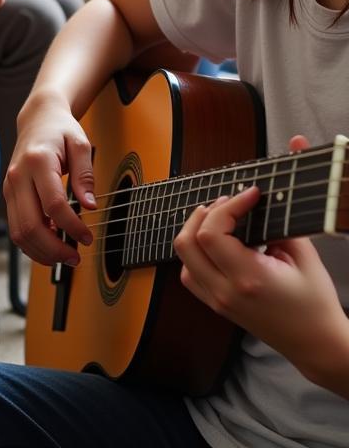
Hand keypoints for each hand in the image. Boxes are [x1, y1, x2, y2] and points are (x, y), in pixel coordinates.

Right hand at [4, 91, 94, 265]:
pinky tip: (50, 244)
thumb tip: (89, 206)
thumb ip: (85, 175)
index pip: (53, 205)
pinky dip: (32, 243)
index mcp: (37, 161)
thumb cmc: (59, 130)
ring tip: (64, 256)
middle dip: (54, 249)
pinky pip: (16, 227)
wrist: (37, 119)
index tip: (88, 237)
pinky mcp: (9, 195)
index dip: (72, 227)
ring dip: (41, 251)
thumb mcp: (80, 144)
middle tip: (75, 257)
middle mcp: (18, 176)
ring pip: (19, 232)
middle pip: (31, 225)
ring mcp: (10, 187)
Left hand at [174, 136, 346, 380]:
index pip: (213, 232)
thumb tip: (292, 152)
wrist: (316, 344)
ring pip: (182, 256)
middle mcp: (224, 291)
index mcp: (248, 278)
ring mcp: (215, 300)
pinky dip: (196, 252)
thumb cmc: (316, 301)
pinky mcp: (214, 305)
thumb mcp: (306, 256)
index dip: (227, 205)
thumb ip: (288, 212)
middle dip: (204, 212)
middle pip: (187, 241)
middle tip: (231, 202)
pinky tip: (218, 243)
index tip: (250, 193)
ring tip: (222, 218)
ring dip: (196, 230)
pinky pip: (188, 273)